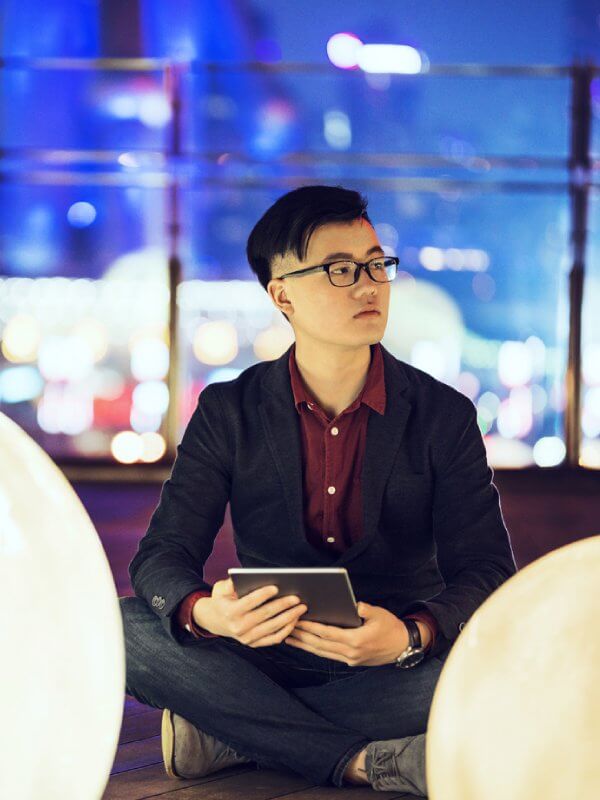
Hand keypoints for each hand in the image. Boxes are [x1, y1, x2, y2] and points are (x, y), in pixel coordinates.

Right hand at [195, 577, 306, 647]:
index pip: (249, 602)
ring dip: (289, 618)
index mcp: (230, 612)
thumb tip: (244, 577)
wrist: (215, 621)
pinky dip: (286, 630)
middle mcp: (238, 627)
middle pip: (265, 615)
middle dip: (283, 605)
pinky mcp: (254, 644)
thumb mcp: (220, 588)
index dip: (263, 594)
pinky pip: (273, 638)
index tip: (276, 587)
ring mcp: (247, 638)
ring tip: (301, 608)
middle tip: (297, 598)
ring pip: (272, 627)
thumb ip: (231, 582)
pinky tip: (295, 620)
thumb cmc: (222, 600)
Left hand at [285, 601, 408, 665]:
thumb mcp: (379, 614)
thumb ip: (364, 609)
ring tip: (288, 637)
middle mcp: (351, 652)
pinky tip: (304, 644)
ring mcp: (350, 659)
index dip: (311, 627)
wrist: (402, 647)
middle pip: (320, 645)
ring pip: (321, 652)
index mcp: (357, 640)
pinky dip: (314, 649)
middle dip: (302, 636)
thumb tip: (352, 604)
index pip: (328, 634)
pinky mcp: (350, 661)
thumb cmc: (390, 627)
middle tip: (286, 627)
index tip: (298, 620)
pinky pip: (328, 655)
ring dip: (304, 645)